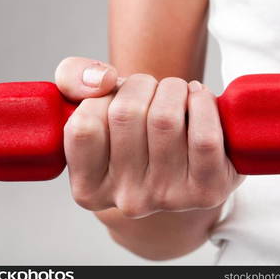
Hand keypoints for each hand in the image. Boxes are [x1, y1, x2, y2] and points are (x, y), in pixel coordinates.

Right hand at [55, 57, 243, 217]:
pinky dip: (203, 103)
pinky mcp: (207, 190)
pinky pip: (204, 137)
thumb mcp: (91, 103)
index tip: (117, 96)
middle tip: (151, 92)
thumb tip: (102, 80)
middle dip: (141, 85)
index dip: (103, 97)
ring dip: (173, 89)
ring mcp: (167, 198)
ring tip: (175, 96)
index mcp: (89, 189)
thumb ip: (72, 79)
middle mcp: (126, 200)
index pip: (84, 126)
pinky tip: (198, 101)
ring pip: (165, 119)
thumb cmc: (134, 130)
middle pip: (126, 114)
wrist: (182, 161)